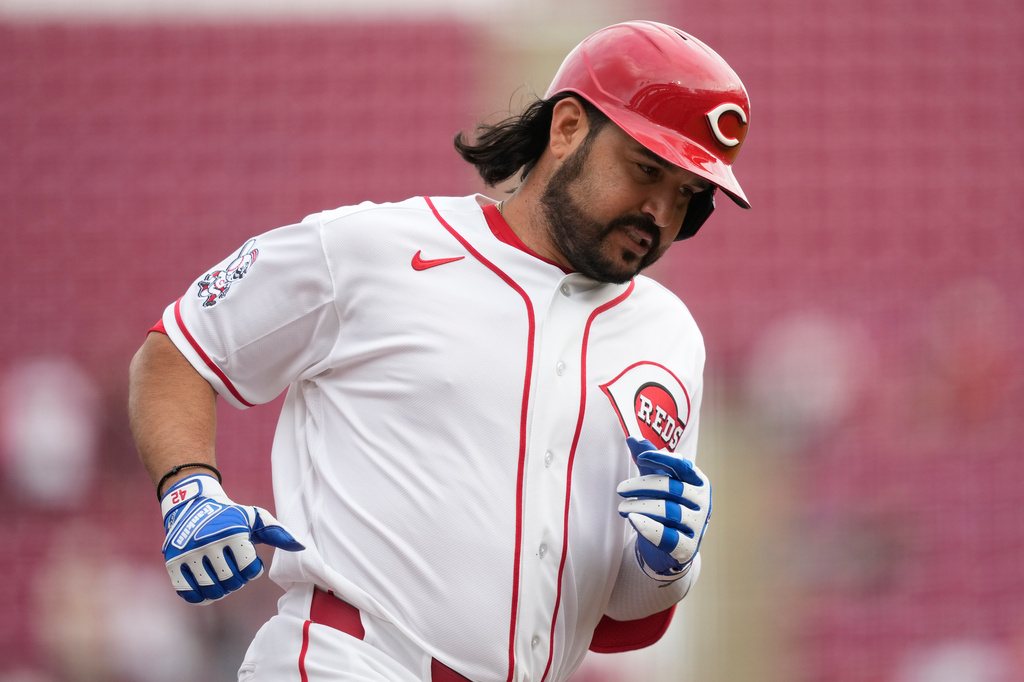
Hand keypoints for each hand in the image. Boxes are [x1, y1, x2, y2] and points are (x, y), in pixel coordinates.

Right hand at [161, 474, 303, 603]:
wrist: (192, 505)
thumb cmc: (230, 515)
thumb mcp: (255, 518)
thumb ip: (278, 533)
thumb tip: (301, 547)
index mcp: (232, 532)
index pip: (250, 570)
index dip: (253, 570)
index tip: (249, 561)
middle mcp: (208, 542)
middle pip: (231, 582)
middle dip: (237, 581)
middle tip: (234, 571)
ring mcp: (188, 554)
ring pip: (211, 590)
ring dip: (221, 590)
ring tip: (222, 579)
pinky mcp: (172, 563)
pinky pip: (188, 593)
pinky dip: (200, 597)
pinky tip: (207, 589)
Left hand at [617, 437, 710, 581]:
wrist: (671, 547)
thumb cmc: (665, 505)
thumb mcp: (658, 480)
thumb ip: (647, 459)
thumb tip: (632, 438)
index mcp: (698, 482)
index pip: (682, 466)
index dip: (662, 459)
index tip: (641, 457)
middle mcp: (703, 503)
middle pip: (671, 488)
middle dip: (642, 486)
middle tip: (620, 489)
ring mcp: (698, 527)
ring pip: (668, 511)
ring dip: (640, 506)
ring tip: (622, 508)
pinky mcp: (687, 548)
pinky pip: (668, 536)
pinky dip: (649, 527)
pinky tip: (632, 520)